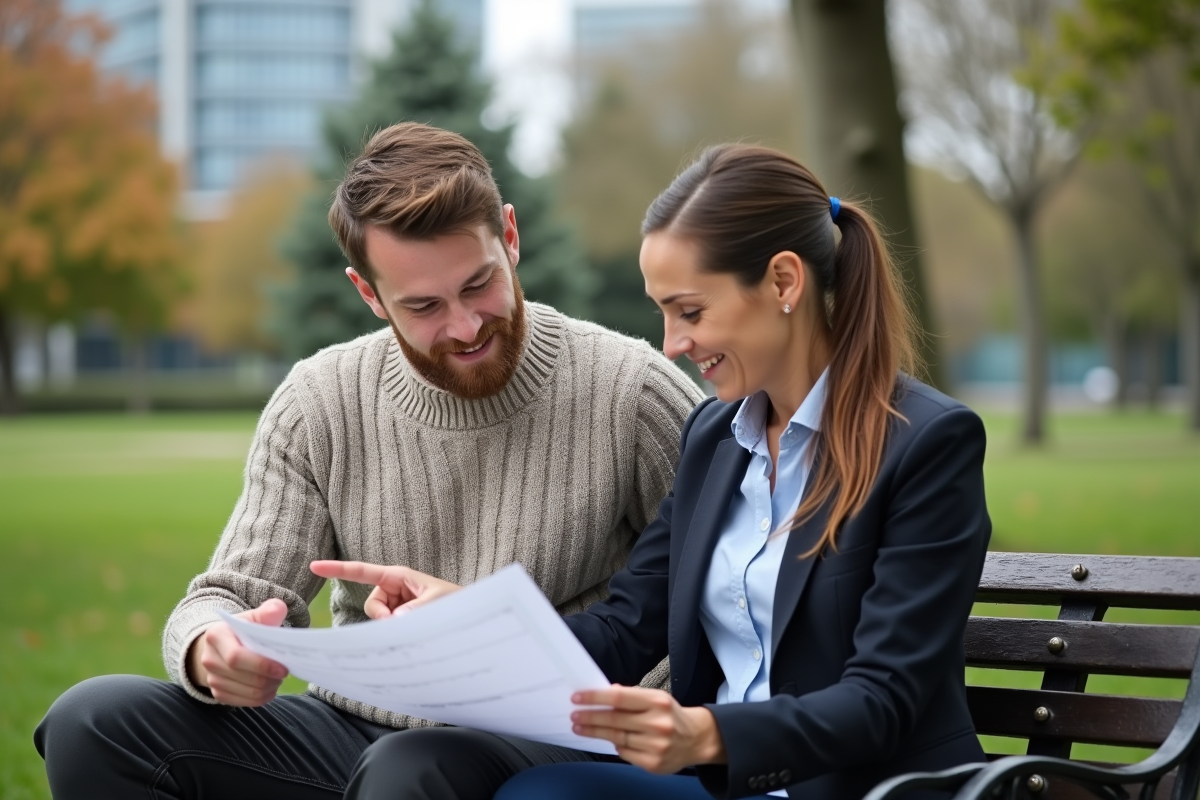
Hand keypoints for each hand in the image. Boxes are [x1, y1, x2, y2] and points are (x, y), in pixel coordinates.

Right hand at [187, 599, 289, 706]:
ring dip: (269, 688)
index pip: (236, 657)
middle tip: (285, 671)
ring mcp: (211, 679)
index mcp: (216, 636)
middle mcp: (209, 659)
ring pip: (248, 692)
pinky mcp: (218, 693)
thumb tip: (278, 609)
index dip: (261, 665)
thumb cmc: (243, 630)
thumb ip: (268, 611)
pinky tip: (270, 686)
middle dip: (270, 678)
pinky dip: (263, 697)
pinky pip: (246, 702)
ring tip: (279, 677)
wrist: (222, 646)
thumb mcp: (253, 617)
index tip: (283, 668)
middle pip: (244, 677)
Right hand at [309, 560, 461, 618]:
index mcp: (398, 577)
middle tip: (407, 621)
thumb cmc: (456, 600)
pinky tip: (414, 632)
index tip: (314, 566)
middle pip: (373, 606)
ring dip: (394, 627)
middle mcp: (394, 590)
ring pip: (379, 621)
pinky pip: (387, 629)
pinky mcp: (400, 620)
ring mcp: (396, 606)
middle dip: (384, 618)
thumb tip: (393, 621)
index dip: (338, 569)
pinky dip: (396, 633)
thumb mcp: (439, 601)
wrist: (468, 615)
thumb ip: (416, 610)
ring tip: (420, 622)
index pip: (363, 572)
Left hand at [571, 685, 725, 773]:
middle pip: (614, 720)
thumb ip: (631, 696)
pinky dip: (615, 746)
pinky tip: (609, 740)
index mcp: (657, 702)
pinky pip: (625, 753)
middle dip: (590, 717)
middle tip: (575, 715)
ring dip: (595, 733)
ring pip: (617, 738)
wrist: (696, 739)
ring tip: (581, 728)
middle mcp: (657, 723)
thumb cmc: (671, 715)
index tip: (578, 698)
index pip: (619, 698)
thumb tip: (607, 692)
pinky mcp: (653, 763)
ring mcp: (656, 745)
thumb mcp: (656, 698)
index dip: (595, 698)